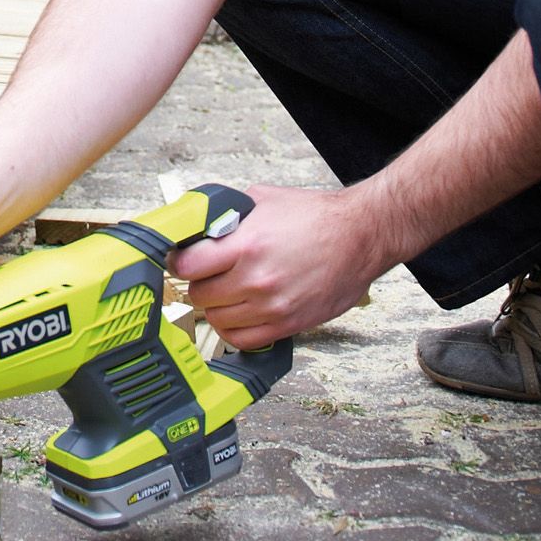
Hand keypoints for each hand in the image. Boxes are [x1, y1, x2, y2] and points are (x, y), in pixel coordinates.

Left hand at [171, 184, 383, 348]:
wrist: (362, 235)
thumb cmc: (317, 217)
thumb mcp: (262, 200)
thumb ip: (226, 213)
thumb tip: (197, 222)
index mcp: (247, 245)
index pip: (187, 266)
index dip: (179, 263)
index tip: (181, 261)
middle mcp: (257, 279)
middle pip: (200, 295)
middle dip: (199, 283)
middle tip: (207, 275)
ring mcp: (273, 306)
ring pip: (217, 319)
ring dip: (216, 307)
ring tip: (226, 292)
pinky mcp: (288, 324)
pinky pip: (242, 339)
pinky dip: (233, 330)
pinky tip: (238, 314)